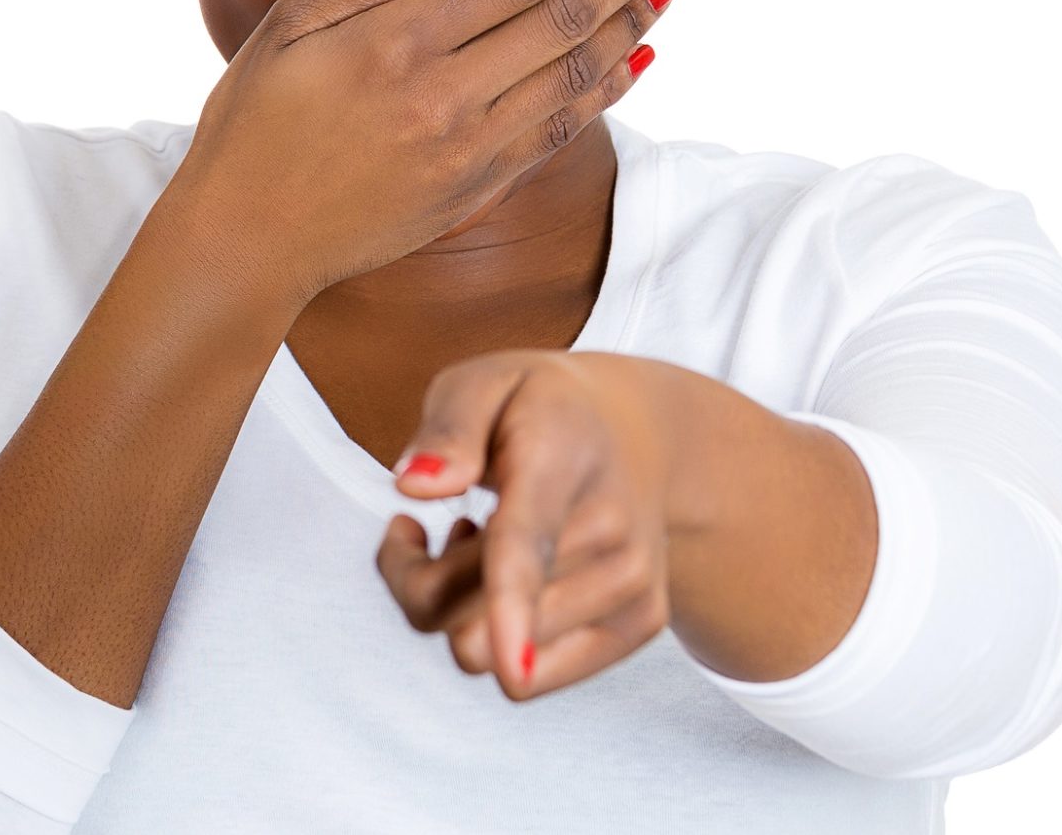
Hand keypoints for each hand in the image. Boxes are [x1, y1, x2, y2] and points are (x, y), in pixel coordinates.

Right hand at [168, 0, 680, 304]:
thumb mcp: (294, 27)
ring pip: (575, 77)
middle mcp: (447, 95)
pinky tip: (632, 62)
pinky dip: (604, 93)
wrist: (249, 238)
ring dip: (628, 29)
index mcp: (400, 43)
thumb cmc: (254, 124)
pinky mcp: (476, 191)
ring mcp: (468, 149)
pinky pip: (558, 132)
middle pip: (562, 21)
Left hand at [374, 350, 696, 700]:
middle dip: (419, 579)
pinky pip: (526, 680)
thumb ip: (448, 427)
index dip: (510, 607)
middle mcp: (609, 529)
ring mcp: (631, 584)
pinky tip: (508, 579)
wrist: (646, 436)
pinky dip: (497, 638)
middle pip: (467, 612)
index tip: (510, 666)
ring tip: (482, 540)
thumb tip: (415, 486)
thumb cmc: (541, 409)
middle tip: (431, 524)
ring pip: (485, 652)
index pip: (526, 542)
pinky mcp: (639, 626)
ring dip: (457, 607)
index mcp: (560, 457)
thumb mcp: (484, 382)